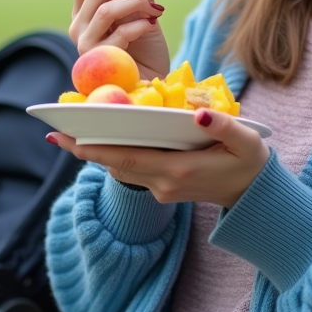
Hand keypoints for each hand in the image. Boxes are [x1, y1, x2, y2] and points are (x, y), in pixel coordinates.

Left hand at [47, 108, 270, 207]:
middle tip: (55, 132)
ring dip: (95, 154)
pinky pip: (132, 171)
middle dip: (84, 150)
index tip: (67, 138)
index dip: (95, 149)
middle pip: (115, 165)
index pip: (127, 158)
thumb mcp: (247, 141)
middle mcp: (164, 183)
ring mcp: (162, 188)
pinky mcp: (164, 188)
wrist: (256, 197)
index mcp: (179, 170)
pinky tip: (102, 140)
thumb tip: (198, 114)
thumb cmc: (252, 163)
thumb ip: (223, 127)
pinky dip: (114, 156)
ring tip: (70, 133)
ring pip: (121, 169)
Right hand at [70, 0, 168, 80]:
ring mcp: (86, 44)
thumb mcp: (140, 10)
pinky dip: (141, 24)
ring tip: (155, 9)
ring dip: (137, 2)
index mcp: (84, 9)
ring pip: (107, 9)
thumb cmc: (144, 47)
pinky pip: (120, 32)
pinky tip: (151, 24)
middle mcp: (79, 24)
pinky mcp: (100, 60)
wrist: (150, 81)